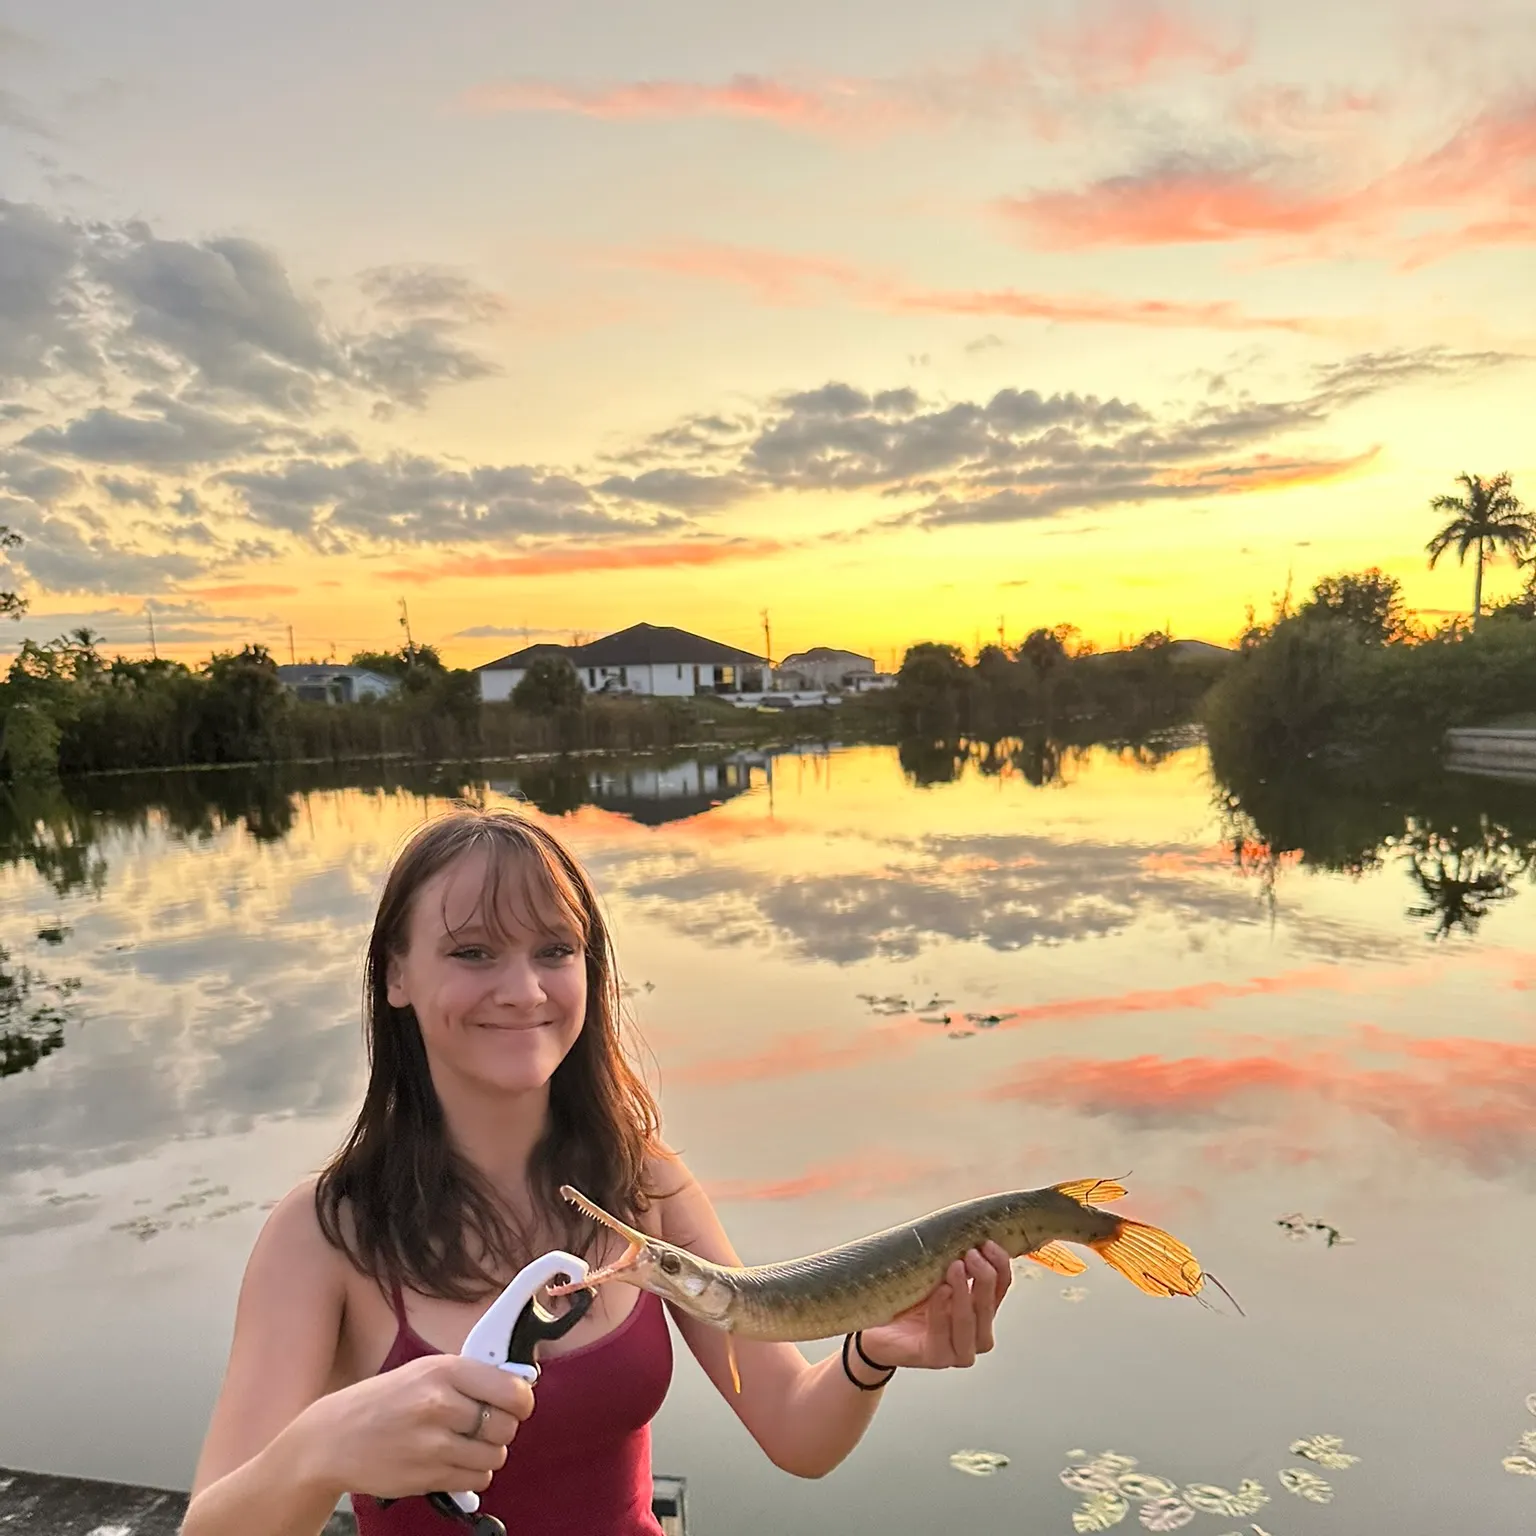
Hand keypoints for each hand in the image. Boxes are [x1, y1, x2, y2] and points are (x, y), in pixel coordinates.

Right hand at [297, 1354, 535, 1500]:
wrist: (333, 1438)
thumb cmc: (384, 1400)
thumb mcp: (425, 1371)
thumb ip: (470, 1377)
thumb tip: (519, 1384)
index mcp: (445, 1371)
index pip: (512, 1390)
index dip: (521, 1400)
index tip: (517, 1403)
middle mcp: (440, 1406)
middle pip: (507, 1426)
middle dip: (503, 1428)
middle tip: (485, 1425)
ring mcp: (433, 1445)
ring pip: (496, 1457)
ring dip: (488, 1454)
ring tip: (466, 1445)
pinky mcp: (427, 1478)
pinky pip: (477, 1480)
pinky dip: (473, 1474)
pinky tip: (454, 1462)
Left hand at [855, 1242, 1012, 1372]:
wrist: (877, 1329)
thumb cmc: (909, 1299)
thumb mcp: (935, 1275)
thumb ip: (955, 1261)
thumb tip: (969, 1233)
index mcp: (981, 1310)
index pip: (1001, 1288)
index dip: (1000, 1265)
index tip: (989, 1243)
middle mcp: (976, 1334)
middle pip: (989, 1306)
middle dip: (984, 1279)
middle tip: (970, 1254)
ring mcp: (958, 1351)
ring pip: (970, 1324)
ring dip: (964, 1294)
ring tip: (956, 1268)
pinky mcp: (936, 1358)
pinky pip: (942, 1335)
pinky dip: (942, 1311)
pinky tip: (940, 1292)